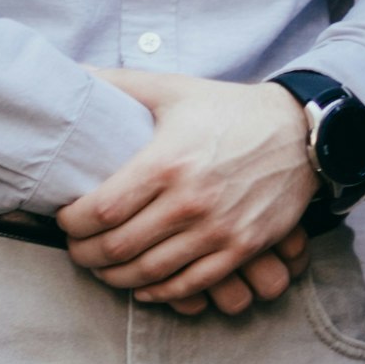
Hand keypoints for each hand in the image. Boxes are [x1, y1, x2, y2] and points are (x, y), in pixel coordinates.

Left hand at [61, 70, 318, 308]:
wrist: (299, 132)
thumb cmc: (229, 111)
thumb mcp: (173, 89)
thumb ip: (119, 83)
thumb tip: (71, 72)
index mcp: (166, 163)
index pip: (101, 210)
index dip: (72, 223)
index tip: (64, 220)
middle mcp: (190, 201)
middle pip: (118, 248)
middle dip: (86, 254)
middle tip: (77, 248)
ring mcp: (218, 230)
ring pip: (149, 272)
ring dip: (116, 277)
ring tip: (103, 267)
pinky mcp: (243, 248)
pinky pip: (191, 283)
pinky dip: (159, 291)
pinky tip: (143, 285)